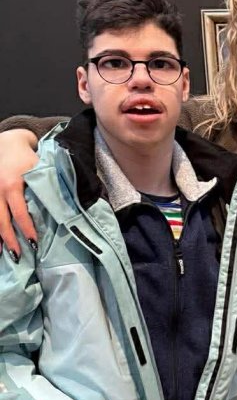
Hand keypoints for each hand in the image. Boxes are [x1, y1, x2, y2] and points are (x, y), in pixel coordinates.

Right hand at [0, 130, 38, 256]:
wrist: (7, 142)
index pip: (20, 213)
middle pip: (2, 220)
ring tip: (4, 254)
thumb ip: (49, 185)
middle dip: (10, 240)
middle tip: (18, 257)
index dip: (27, 229)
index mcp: (13, 184)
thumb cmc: (28, 158)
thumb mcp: (40, 168)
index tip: (34, 244)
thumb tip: (66, 208)